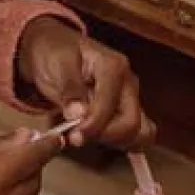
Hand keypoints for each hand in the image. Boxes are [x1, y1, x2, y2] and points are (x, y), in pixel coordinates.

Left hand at [16, 17, 155, 149]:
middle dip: (104, 136)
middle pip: (132, 124)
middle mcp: (129, 84)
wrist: (54, 51)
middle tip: (77, 137)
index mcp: (114, 67)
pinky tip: (98, 136)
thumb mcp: (56, 64)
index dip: (92, 126)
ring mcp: (131, 99)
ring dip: (114, 141)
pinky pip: (136, 136)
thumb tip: (79, 115)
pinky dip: (120, 142)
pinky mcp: (128, 112)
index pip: (111, 107)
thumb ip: (69, 89)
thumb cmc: (55, 53)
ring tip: (86, 134)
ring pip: (139, 133)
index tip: (72, 136)